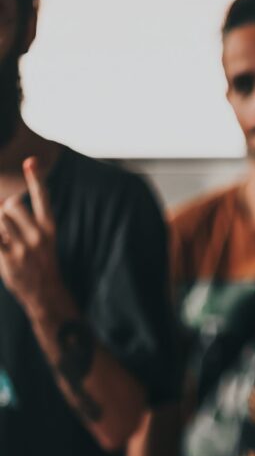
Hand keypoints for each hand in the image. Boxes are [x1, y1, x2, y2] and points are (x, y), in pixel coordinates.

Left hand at [0, 157, 60, 313]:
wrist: (45, 293)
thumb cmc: (39, 261)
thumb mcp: (39, 238)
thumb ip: (20, 218)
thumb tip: (3, 200)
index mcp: (48, 228)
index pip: (42, 198)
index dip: (36, 179)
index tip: (31, 161)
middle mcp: (39, 237)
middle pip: (10, 206)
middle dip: (2, 210)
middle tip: (6, 226)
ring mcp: (24, 250)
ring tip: (6, 240)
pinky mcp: (8, 261)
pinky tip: (2, 244)